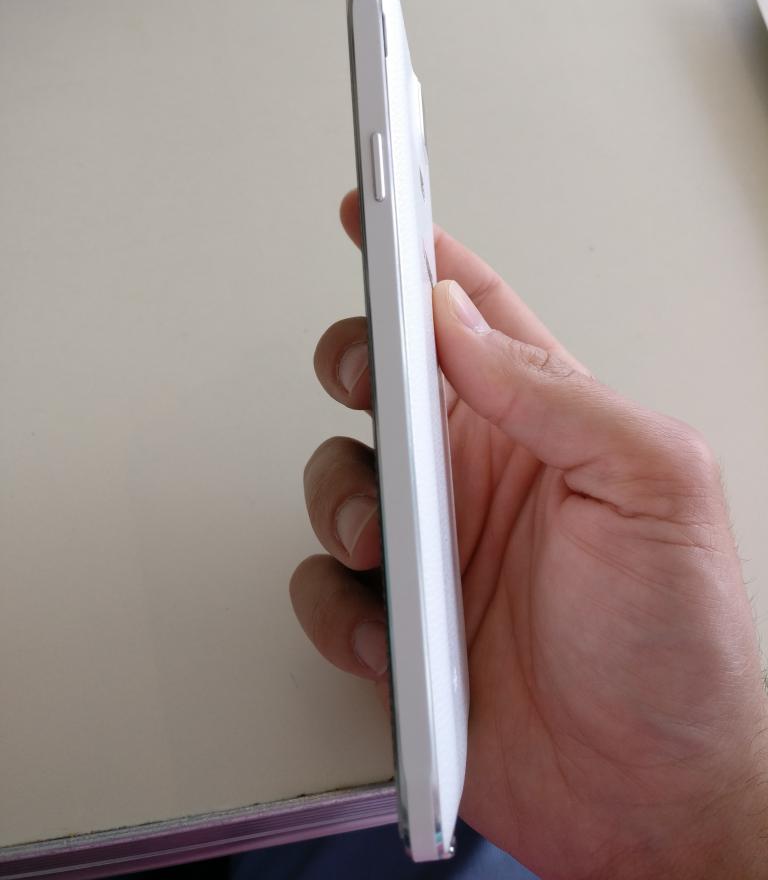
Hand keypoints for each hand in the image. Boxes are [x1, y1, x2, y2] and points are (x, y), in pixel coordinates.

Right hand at [291, 189, 767, 879]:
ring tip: (393, 540)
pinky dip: (341, 604)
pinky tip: (393, 632)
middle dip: (358, 361)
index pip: (475, 316)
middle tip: (366, 373)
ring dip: (344, 496)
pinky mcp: (398, 625)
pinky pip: (328, 586)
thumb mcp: (655, 488)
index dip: (423, 256)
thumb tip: (458, 326)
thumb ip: (556, 393)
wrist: (648, 798)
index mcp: (548, 428)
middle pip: (387, 379)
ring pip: (341, 476)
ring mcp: (436, 550)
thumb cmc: (677, 651)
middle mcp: (483, 477)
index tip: (379, 210)